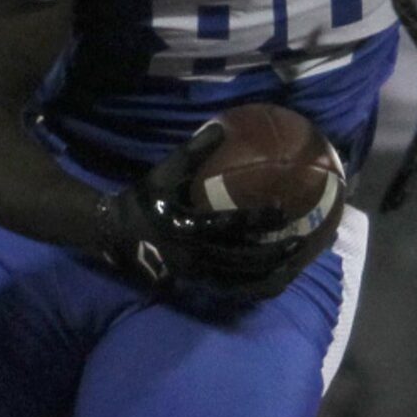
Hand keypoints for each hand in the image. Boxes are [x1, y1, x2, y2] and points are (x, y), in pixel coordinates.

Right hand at [98, 125, 310, 296]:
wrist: (114, 234)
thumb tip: (222, 125)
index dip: (259, 219)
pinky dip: (254, 287)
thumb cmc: (143, 200)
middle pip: (243, 260)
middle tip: (302, 241)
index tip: (284, 210)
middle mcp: (194, 256)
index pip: (230, 225)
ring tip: (294, 265)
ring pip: (240, 282)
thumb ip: (194, 153)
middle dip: (275, 253)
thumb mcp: (163, 173)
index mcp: (187, 227)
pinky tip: (273, 279)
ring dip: (270, 275)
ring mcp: (195, 275)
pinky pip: (232, 291)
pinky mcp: (195, 285)